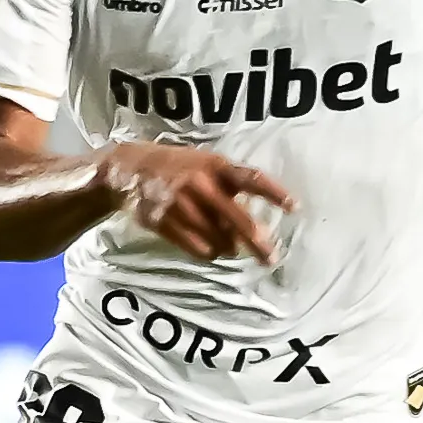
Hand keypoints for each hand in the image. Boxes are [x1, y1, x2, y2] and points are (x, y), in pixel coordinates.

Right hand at [102, 141, 293, 262]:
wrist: (129, 170)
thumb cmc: (176, 166)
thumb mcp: (204, 163)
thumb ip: (227, 185)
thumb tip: (249, 219)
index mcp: (215, 165)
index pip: (252, 179)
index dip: (274, 193)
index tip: (294, 207)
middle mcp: (200, 184)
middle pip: (238, 219)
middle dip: (258, 242)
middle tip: (271, 259)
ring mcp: (182, 205)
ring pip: (219, 240)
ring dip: (229, 248)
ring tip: (230, 247)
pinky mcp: (166, 223)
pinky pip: (197, 248)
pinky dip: (208, 252)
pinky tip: (210, 249)